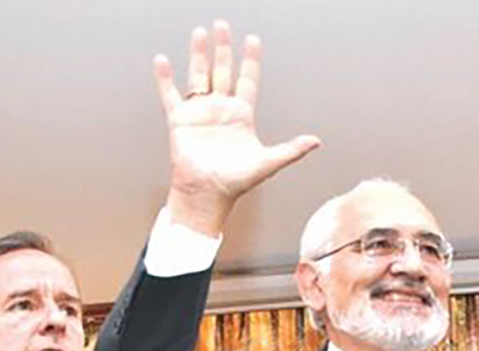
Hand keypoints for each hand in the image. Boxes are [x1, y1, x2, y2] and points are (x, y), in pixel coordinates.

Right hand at [154, 20, 320, 236]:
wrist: (208, 195)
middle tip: (222, 26)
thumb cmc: (236, 182)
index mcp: (241, 115)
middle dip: (223, 48)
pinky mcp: (180, 120)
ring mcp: (200, 113)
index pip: (247, 80)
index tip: (252, 41)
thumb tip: (316, 142)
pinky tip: (162, 61)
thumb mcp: (268, 163)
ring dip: (199, 55)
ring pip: (199, 76)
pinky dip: (165, 79)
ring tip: (200, 33)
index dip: (250, 61)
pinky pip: (171, 95)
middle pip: (222, 71)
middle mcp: (220, 110)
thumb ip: (291, 150)